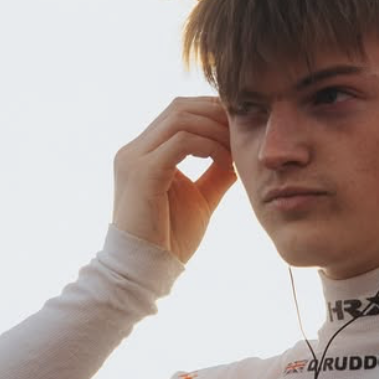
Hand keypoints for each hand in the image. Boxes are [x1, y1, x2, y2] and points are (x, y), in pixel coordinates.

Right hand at [112, 96, 236, 263]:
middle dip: (216, 114)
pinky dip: (209, 146)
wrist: (145, 270)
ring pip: (181, 118)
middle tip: (244, 133)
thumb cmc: (170, 239)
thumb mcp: (201, 199)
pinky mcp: (143, 172)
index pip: (179, 113)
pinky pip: (182, 141)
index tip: (241, 130)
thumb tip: (238, 155)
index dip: (212, 114)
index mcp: (144, 153)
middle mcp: (134, 150)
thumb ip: (216, 174)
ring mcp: (134, 159)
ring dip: (216, 130)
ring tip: (236, 151)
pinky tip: (225, 163)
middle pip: (180, 107)